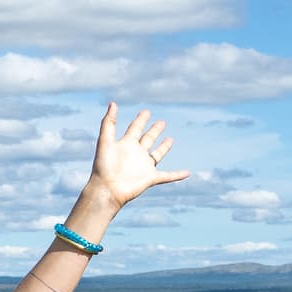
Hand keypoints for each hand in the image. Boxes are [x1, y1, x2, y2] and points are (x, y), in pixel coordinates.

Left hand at [75, 102, 195, 227]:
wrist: (106, 189)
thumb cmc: (103, 166)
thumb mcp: (105, 141)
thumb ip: (108, 122)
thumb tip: (113, 103)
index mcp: (125, 144)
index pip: (135, 128)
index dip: (140, 119)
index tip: (146, 111)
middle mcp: (136, 154)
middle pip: (147, 139)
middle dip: (154, 130)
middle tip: (161, 122)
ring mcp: (144, 166)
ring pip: (157, 154)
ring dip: (164, 147)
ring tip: (170, 139)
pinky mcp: (150, 178)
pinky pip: (168, 176)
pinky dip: (178, 175)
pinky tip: (188, 173)